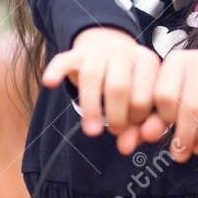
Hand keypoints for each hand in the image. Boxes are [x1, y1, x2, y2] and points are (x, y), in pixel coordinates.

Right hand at [41, 26, 161, 155]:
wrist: (109, 51)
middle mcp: (125, 50)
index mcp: (148, 62)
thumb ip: (138, 127)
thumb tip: (125, 147)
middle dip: (116, 116)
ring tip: (92, 131)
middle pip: (118, 87)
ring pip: (91, 76)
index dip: (138, 119)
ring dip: (91, 108)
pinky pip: (64, 59)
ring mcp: (99, 49)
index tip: (132, 127)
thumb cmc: (130, 85)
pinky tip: (50, 82)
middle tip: (115, 129)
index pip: (144, 96)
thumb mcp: (139, 103)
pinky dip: (56, 71)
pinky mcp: (76, 52)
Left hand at [135, 49, 197, 161]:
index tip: (167, 134)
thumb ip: (148, 122)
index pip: (164, 96)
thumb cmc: (192, 89)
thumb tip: (125, 146)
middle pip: (190, 105)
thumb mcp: (169, 102)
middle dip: (186, 136)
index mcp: (175, 62)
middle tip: (183, 154)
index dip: (165, 121)